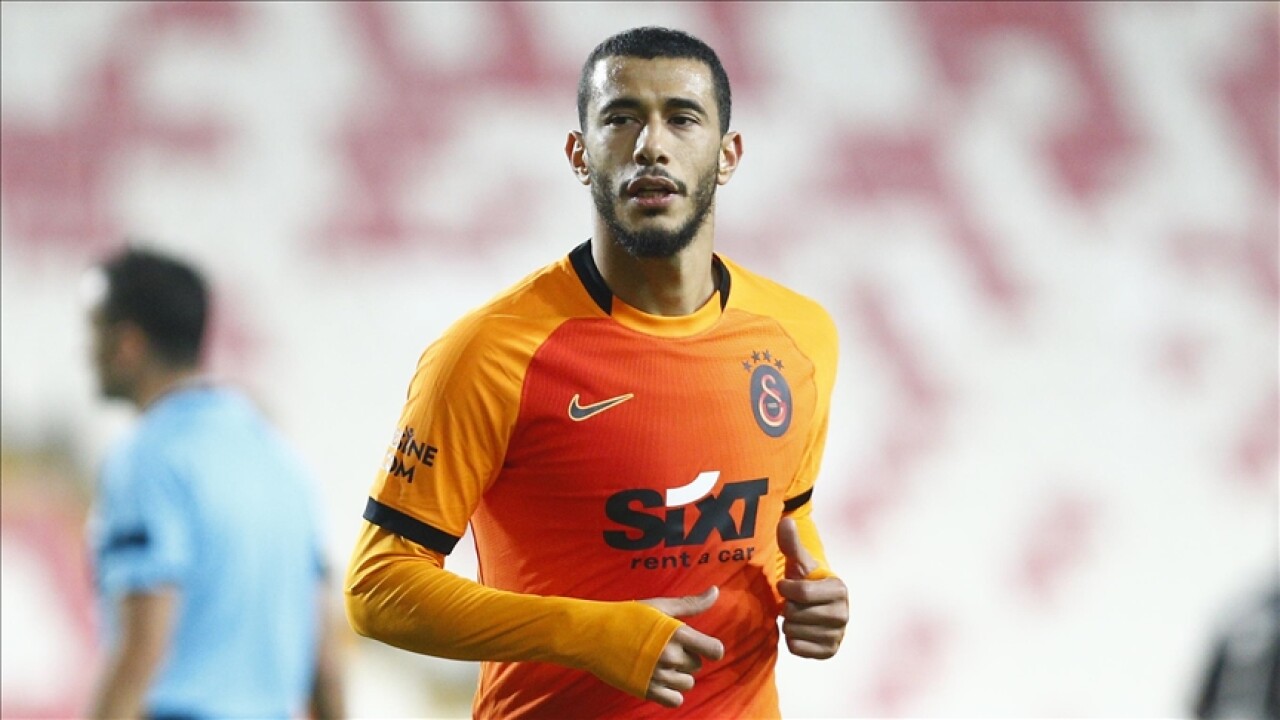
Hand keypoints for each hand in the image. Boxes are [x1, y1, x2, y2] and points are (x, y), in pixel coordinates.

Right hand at [638, 586, 724, 707]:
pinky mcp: (646, 690)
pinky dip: (671, 693)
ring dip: (679, 675)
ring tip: (660, 662)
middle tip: (666, 647)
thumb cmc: (627, 616)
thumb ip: (691, 603)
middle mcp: (670, 656)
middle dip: (686, 657)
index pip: (714, 650)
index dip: (711, 649)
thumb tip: (716, 591)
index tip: (701, 645)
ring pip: (687, 683)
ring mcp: (658, 675)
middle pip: (697, 665)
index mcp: (676, 633)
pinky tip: (659, 679)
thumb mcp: (660, 606)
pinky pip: (675, 700)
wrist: (594, 635)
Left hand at [777, 517, 847, 658]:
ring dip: (789, 623)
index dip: (786, 589)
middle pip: (795, 613)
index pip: (801, 593)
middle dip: (788, 607)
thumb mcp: (799, 562)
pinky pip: (797, 648)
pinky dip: (792, 640)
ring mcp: (838, 635)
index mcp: (839, 589)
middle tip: (795, 603)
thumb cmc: (805, 580)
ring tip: (799, 615)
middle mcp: (843, 614)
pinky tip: (801, 630)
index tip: (786, 585)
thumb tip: (786, 520)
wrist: (814, 607)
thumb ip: (791, 543)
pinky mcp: (829, 652)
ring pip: (793, 631)